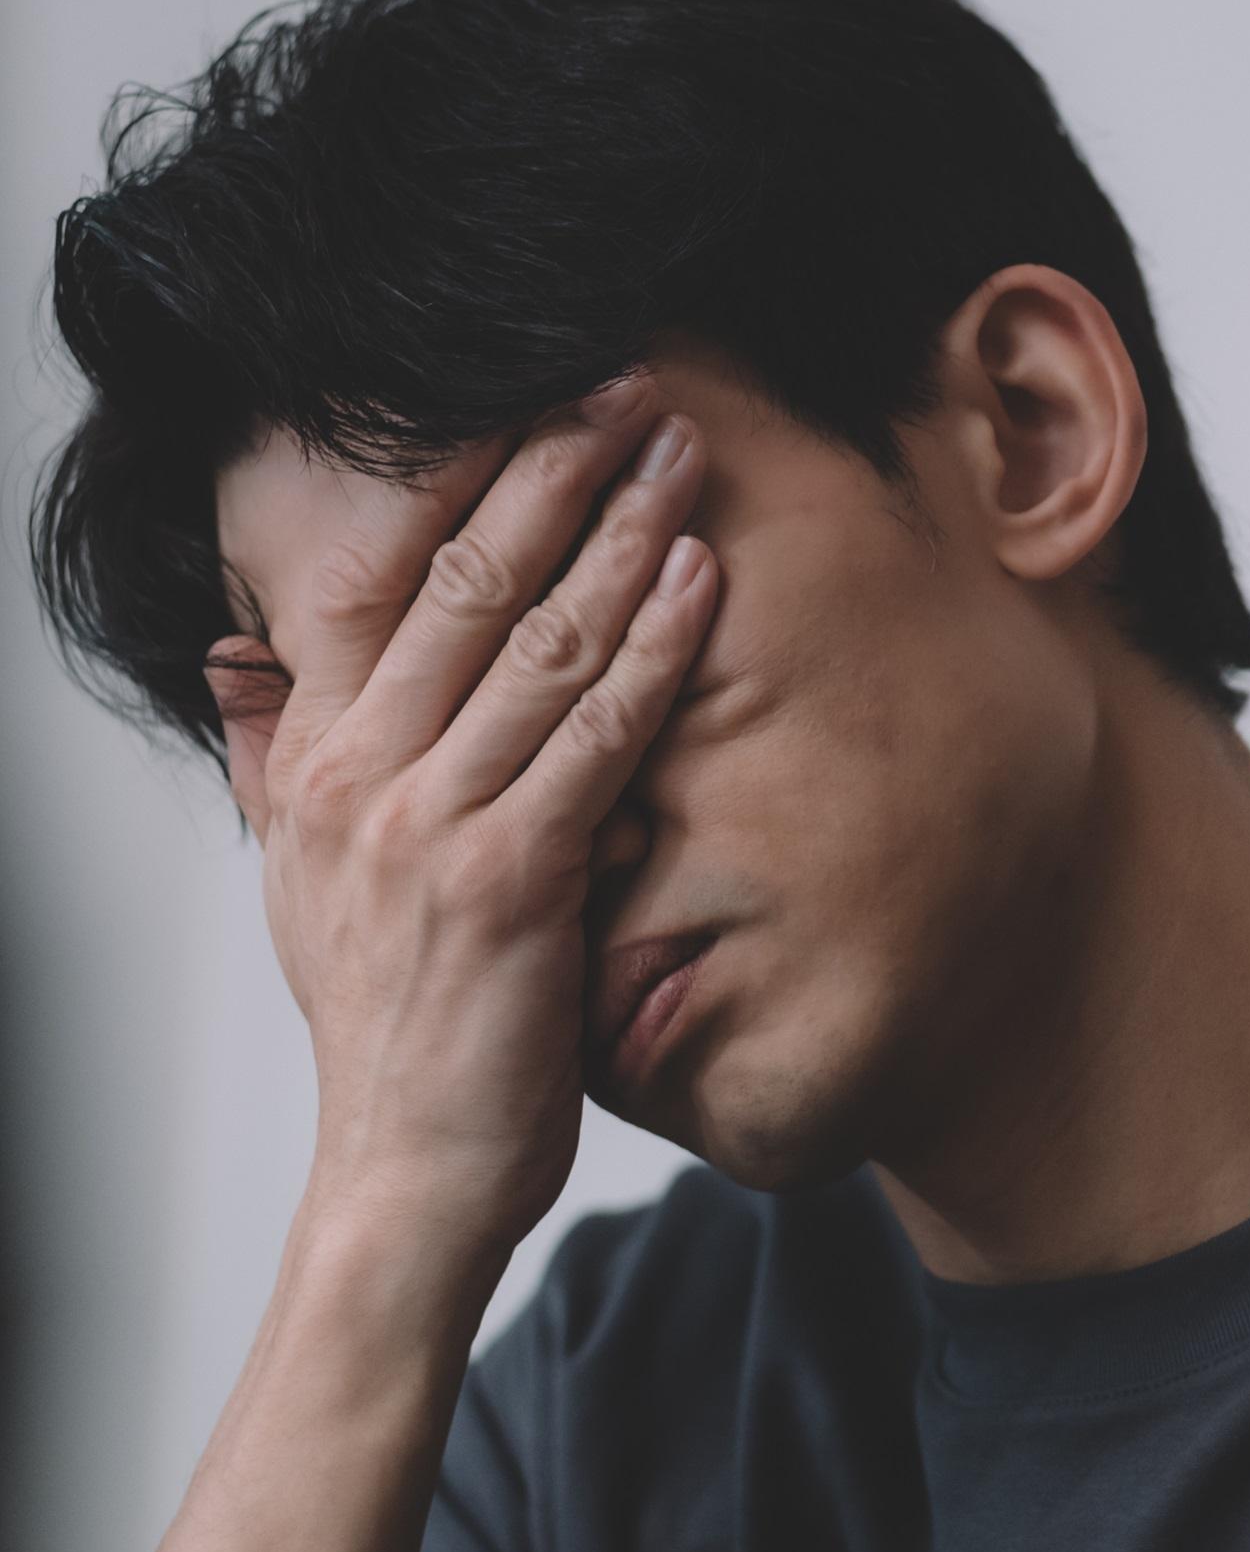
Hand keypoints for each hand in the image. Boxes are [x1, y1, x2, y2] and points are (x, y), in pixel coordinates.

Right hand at [204, 374, 716, 1258]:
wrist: (404, 1168)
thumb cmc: (386, 1024)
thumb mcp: (303, 880)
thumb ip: (278, 758)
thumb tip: (246, 658)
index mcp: (314, 760)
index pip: (383, 582)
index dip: (460, 481)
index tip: (527, 399)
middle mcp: (360, 774)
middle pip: (463, 584)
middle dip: (551, 471)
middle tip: (624, 383)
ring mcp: (430, 822)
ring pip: (535, 641)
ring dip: (620, 532)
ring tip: (678, 449)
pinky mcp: (511, 876)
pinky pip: (596, 732)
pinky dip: (653, 645)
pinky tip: (700, 576)